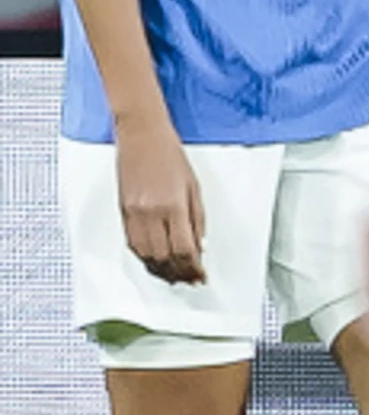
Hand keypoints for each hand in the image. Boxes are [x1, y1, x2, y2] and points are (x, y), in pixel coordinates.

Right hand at [113, 122, 204, 284]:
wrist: (141, 135)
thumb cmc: (169, 155)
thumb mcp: (194, 187)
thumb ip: (197, 219)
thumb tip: (200, 246)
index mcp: (173, 206)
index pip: (185, 249)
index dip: (194, 268)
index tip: (201, 276)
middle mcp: (151, 213)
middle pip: (164, 256)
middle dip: (178, 273)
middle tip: (189, 280)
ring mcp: (133, 213)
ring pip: (145, 254)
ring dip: (160, 269)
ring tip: (173, 275)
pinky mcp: (122, 210)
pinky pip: (131, 242)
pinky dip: (143, 256)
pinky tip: (153, 260)